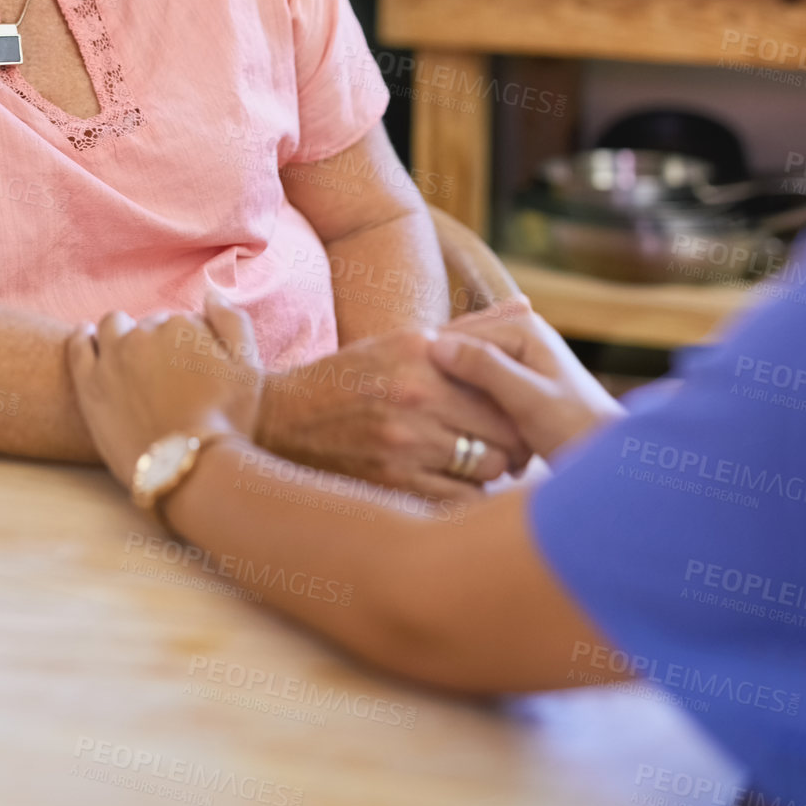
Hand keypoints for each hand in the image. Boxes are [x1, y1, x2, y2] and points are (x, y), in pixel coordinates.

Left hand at [68, 292, 263, 486]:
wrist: (189, 468)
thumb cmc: (225, 422)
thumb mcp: (249, 367)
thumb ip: (232, 321)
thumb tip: (209, 294)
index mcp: (181, 325)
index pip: (182, 322)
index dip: (191, 345)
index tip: (195, 369)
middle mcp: (143, 334)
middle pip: (149, 326)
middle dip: (158, 343)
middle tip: (168, 376)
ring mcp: (113, 358)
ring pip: (112, 326)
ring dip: (122, 333)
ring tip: (131, 355)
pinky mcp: (90, 385)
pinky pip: (78, 347)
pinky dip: (83, 337)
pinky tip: (86, 336)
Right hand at [255, 324, 530, 499]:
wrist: (281, 418)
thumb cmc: (349, 379)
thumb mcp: (399, 343)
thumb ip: (462, 335)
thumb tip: (525, 306)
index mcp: (421, 352)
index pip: (499, 383)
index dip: (515, 404)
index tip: (513, 415)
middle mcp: (416, 393)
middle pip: (503, 430)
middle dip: (512, 443)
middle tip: (509, 450)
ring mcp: (404, 440)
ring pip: (488, 468)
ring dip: (490, 472)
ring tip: (477, 467)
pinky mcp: (392, 481)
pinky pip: (459, 499)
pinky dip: (465, 497)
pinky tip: (453, 486)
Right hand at [430, 301, 624, 458]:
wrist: (613, 462)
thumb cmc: (576, 432)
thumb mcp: (529, 402)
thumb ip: (487, 369)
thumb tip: (436, 346)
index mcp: (522, 325)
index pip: (457, 333)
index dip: (434, 363)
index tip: (415, 397)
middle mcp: (517, 331)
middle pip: (459, 350)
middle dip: (449, 383)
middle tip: (442, 419)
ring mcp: (515, 354)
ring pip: (464, 371)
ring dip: (460, 399)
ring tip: (462, 429)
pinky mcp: (512, 379)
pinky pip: (475, 386)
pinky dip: (471, 407)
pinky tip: (473, 433)